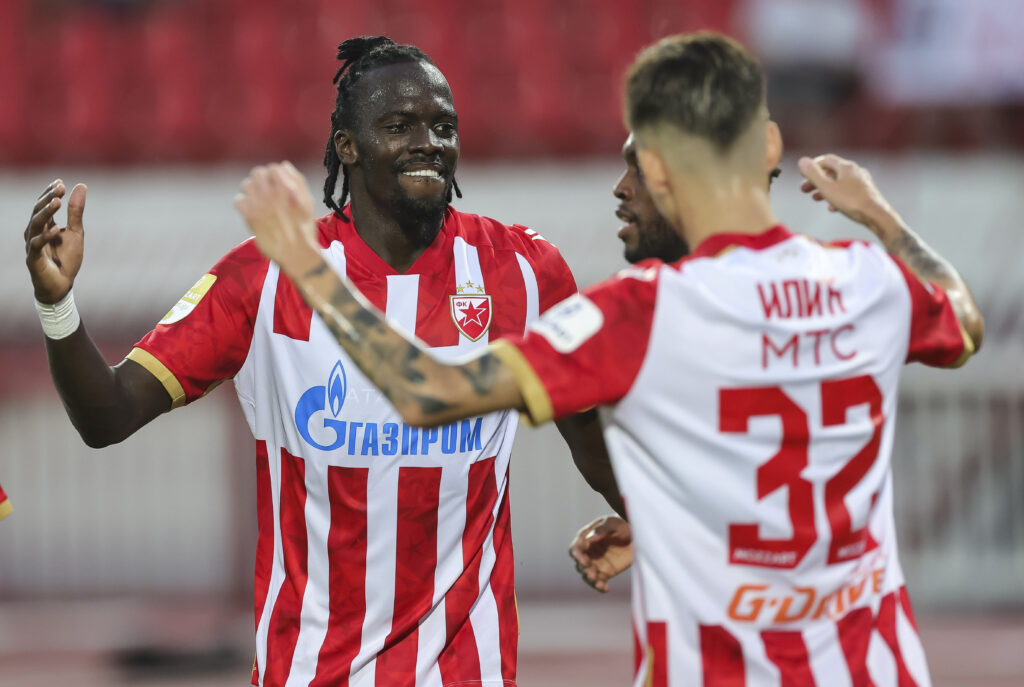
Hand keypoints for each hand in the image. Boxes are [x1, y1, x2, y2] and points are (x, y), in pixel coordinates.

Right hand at [25, 179, 86, 302]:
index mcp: (43, 225)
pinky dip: (46, 236)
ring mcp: (32, 245)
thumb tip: (81, 185)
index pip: (43, 205)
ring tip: (57, 201)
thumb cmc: (67, 258)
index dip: (49, 193)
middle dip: (48, 198)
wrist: (62, 285)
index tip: (60, 182)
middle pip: (37, 211)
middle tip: (60, 188)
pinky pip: (37, 245)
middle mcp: (34, 233)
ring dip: (46, 212)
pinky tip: (57, 228)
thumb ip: (76, 211)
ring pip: (35, 225)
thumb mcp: (76, 232)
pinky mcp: (33, 259)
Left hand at [235, 162, 320, 278]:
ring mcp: (259, 204)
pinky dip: (243, 203)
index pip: (273, 167)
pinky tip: (251, 209)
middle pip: (258, 172)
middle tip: (265, 190)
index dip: (275, 174)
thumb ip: (297, 180)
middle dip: (261, 179)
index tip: (277, 183)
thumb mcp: (308, 201)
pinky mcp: (249, 216)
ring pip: (246, 184)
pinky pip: (238, 200)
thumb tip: (284, 165)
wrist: (296, 251)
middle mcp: (271, 193)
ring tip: (258, 200)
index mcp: (287, 187)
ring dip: (251, 190)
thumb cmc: (304, 227)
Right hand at [568, 515, 632, 592]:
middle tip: (592, 573)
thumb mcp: (614, 524)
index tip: (584, 561)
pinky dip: (600, 587)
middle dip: (585, 570)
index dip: (578, 555)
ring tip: (598, 582)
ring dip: (590, 579)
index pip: (576, 548)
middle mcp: (588, 552)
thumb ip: (602, 529)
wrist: (637, 535)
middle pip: (579, 564)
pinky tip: (606, 589)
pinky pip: (599, 582)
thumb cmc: (622, 525)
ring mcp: (596, 563)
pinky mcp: (605, 573)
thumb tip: (591, 538)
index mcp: (586, 538)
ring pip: (587, 575)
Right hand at [797, 155, 900, 241]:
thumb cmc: (851, 201)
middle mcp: (855, 171)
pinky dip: (837, 197)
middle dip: (816, 181)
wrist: (877, 215)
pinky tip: (832, 207)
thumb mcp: (827, 188)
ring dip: (825, 189)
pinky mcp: (866, 193)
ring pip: (839, 183)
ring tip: (815, 198)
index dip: (812, 166)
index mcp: (846, 167)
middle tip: (804, 189)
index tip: (803, 174)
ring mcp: (862, 182)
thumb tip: (802, 161)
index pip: (826, 159)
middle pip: (832, 172)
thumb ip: (813, 174)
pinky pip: (848, 192)